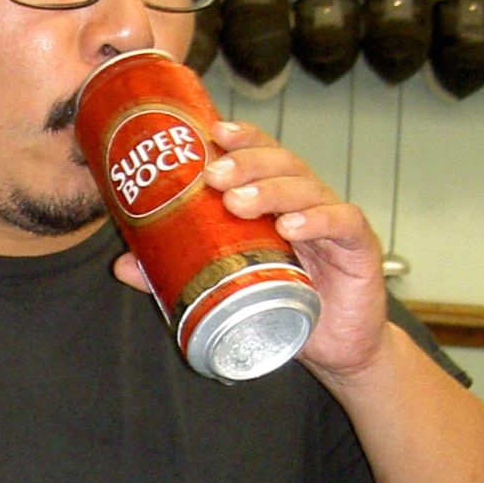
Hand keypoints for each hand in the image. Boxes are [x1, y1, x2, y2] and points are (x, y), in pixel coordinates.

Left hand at [111, 116, 389, 381]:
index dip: (241, 138)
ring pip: (307, 187)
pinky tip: (291, 225)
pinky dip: (318, 219)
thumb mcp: (227, 287)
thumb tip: (124, 264)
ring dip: (271, 189)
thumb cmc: (285, 305)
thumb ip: (179, 271)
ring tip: (238, 202)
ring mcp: (335, 221)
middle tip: (213, 175)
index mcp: (277, 200)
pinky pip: (342, 222)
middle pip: (282, 163)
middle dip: (246, 162)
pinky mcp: (359, 247)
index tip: (211, 133)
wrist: (338, 349)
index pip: (261, 154)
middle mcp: (307, 200)